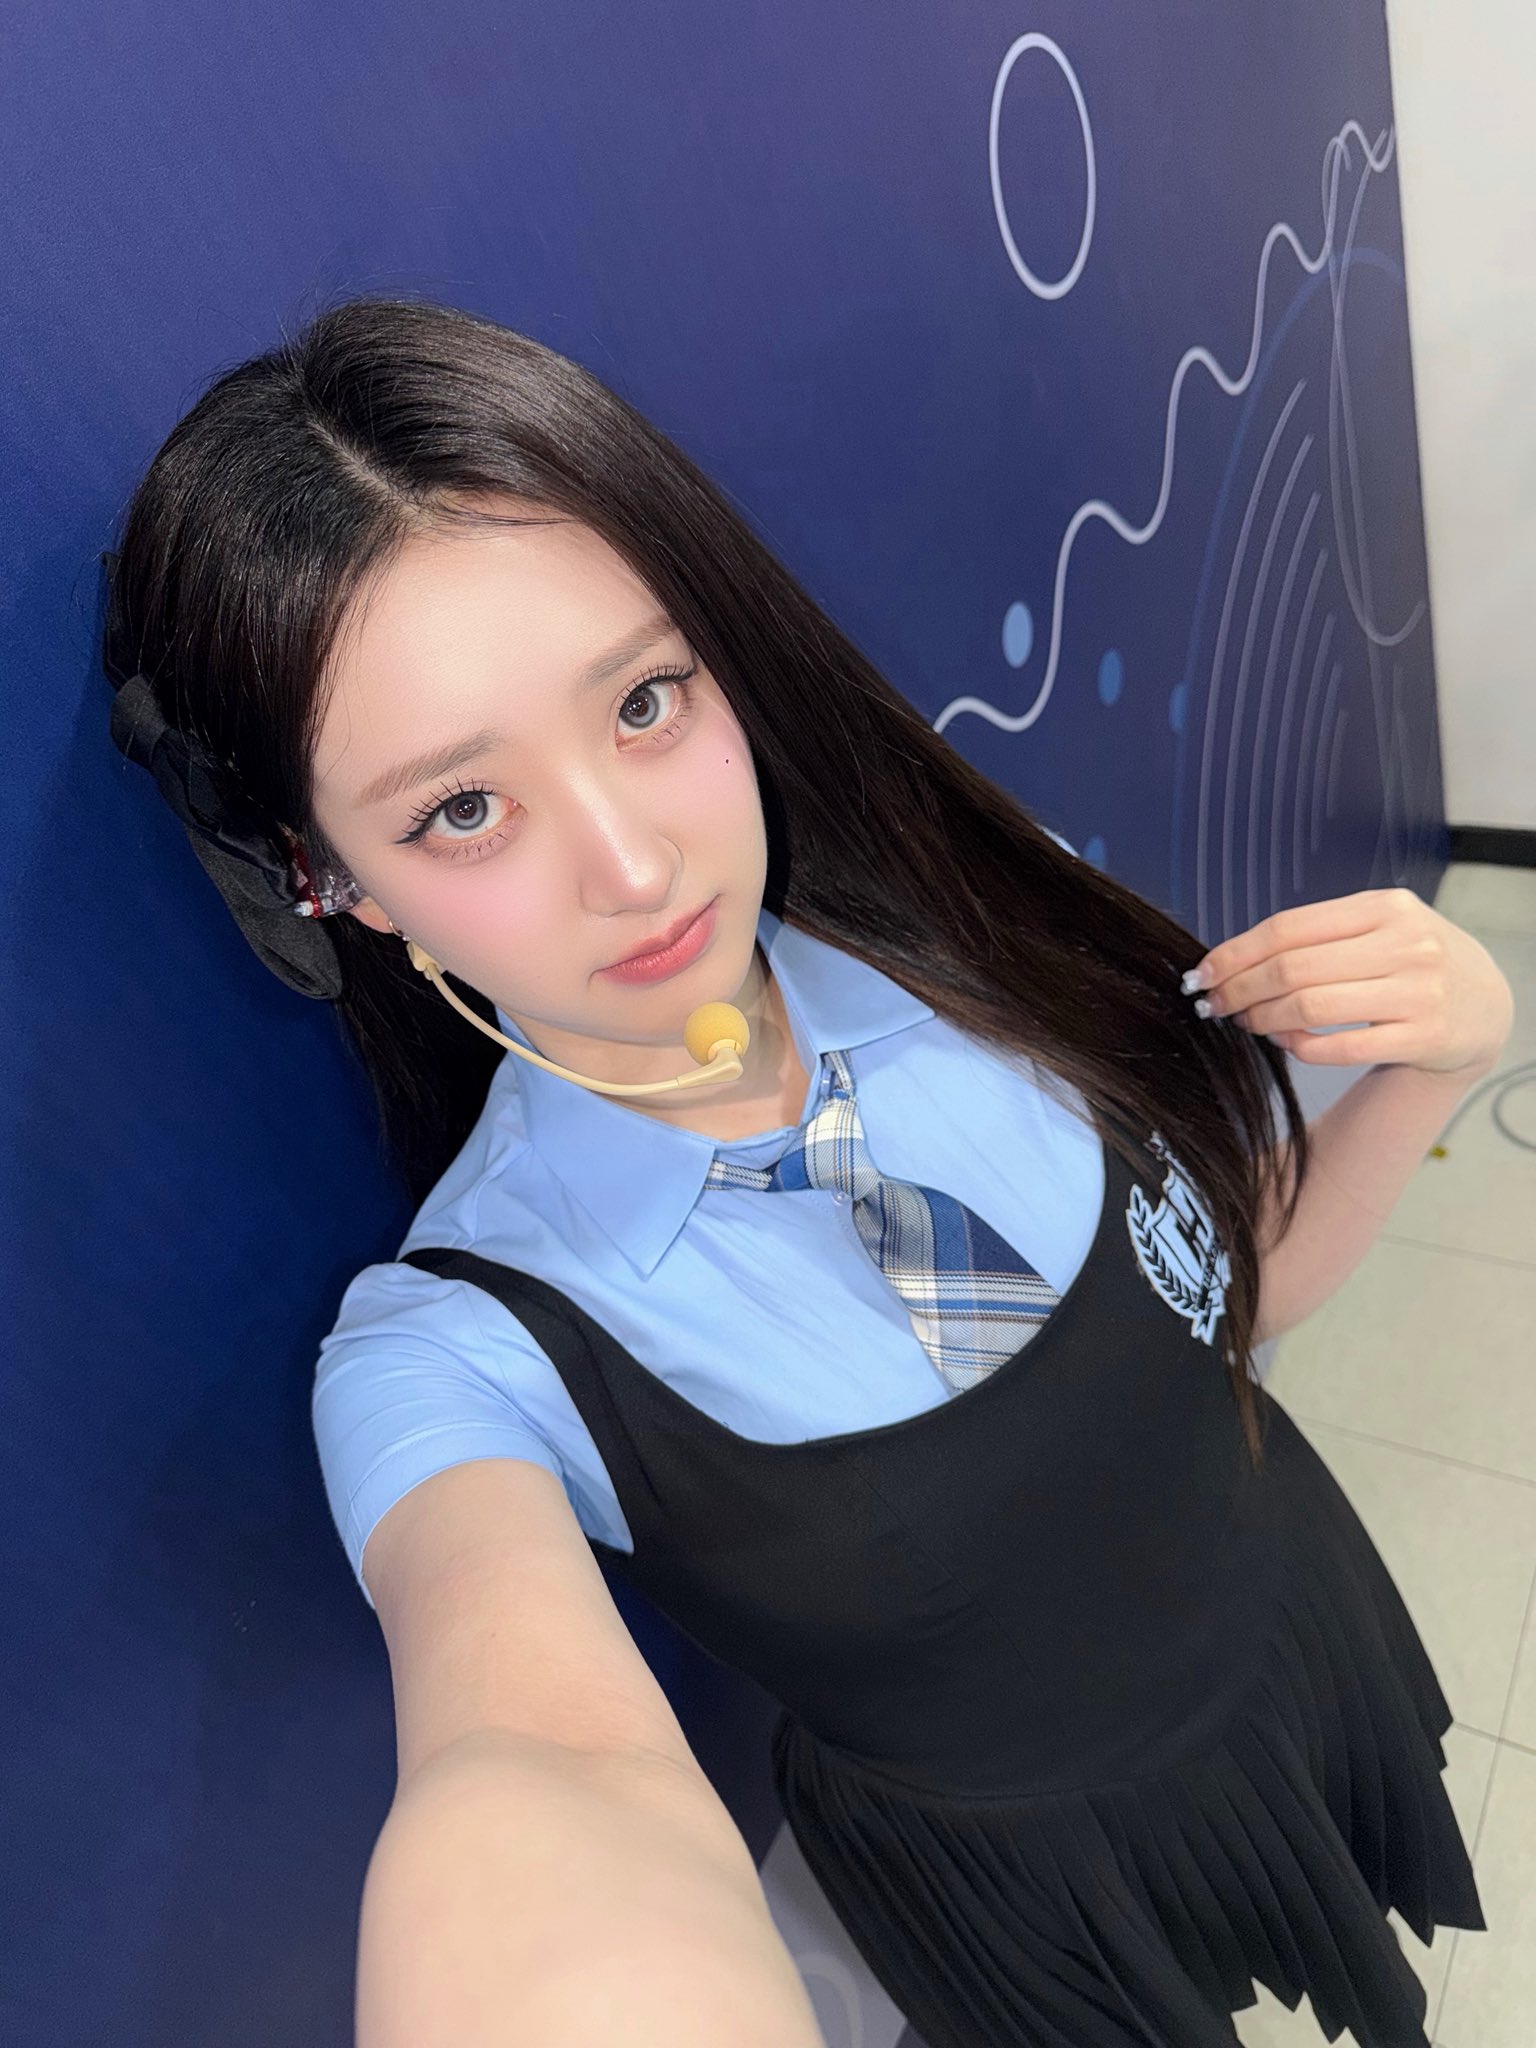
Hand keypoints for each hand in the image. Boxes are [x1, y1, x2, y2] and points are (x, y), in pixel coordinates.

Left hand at [1180, 887, 1514, 1078]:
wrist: (1486, 1006)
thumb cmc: (1412, 964)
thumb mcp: (1380, 929)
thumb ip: (1320, 936)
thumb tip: (1232, 959)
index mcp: (1385, 907)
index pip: (1288, 928)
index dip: (1234, 953)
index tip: (1202, 973)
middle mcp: (1406, 944)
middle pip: (1292, 969)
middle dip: (1239, 990)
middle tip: (1214, 1004)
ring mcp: (1417, 992)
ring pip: (1309, 1008)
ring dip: (1262, 1019)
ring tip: (1247, 1022)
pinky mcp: (1422, 1037)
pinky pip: (1338, 1048)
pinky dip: (1298, 1047)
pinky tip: (1285, 1042)